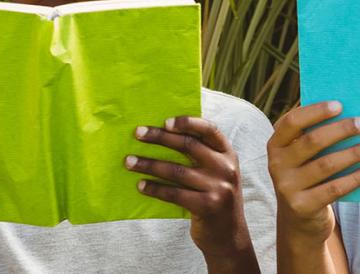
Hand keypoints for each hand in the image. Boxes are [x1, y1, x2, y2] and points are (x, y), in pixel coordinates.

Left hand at [128, 116, 259, 271]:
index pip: (209, 130)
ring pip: (176, 170)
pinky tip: (141, 185)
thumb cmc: (216, 199)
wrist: (229, 237)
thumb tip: (163, 136)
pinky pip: (173, 193)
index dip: (187, 122)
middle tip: (137, 134)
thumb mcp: (218, 174)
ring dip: (149, 164)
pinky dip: (154, 189)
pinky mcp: (207, 206)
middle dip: (159, 137)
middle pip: (188, 145)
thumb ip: (202, 157)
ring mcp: (218, 188)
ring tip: (129, 162)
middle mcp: (226, 168)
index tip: (165, 121)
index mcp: (228, 154)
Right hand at [266, 101, 359, 244]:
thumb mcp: (302, 156)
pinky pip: (333, 189)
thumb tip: (349, 112)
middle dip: (340, 130)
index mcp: (276, 145)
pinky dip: (353, 178)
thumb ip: (314, 136)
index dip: (315, 112)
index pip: (292, 122)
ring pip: (325, 165)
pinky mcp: (302, 206)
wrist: (299, 220)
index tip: (340, 105)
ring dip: (352, 153)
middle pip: (312, 142)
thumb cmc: (308, 176)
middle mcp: (277, 164)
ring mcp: (287, 187)